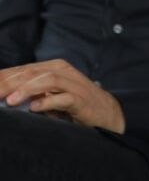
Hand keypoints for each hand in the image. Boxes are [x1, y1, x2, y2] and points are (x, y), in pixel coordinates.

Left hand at [0, 59, 124, 131]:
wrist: (106, 113)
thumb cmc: (73, 104)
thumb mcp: (49, 95)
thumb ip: (30, 92)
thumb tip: (3, 96)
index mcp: (53, 68)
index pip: (22, 69)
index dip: (3, 77)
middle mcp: (63, 71)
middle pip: (31, 73)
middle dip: (8, 83)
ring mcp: (74, 84)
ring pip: (48, 80)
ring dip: (26, 90)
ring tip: (9, 101)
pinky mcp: (82, 100)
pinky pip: (64, 98)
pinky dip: (48, 102)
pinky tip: (34, 108)